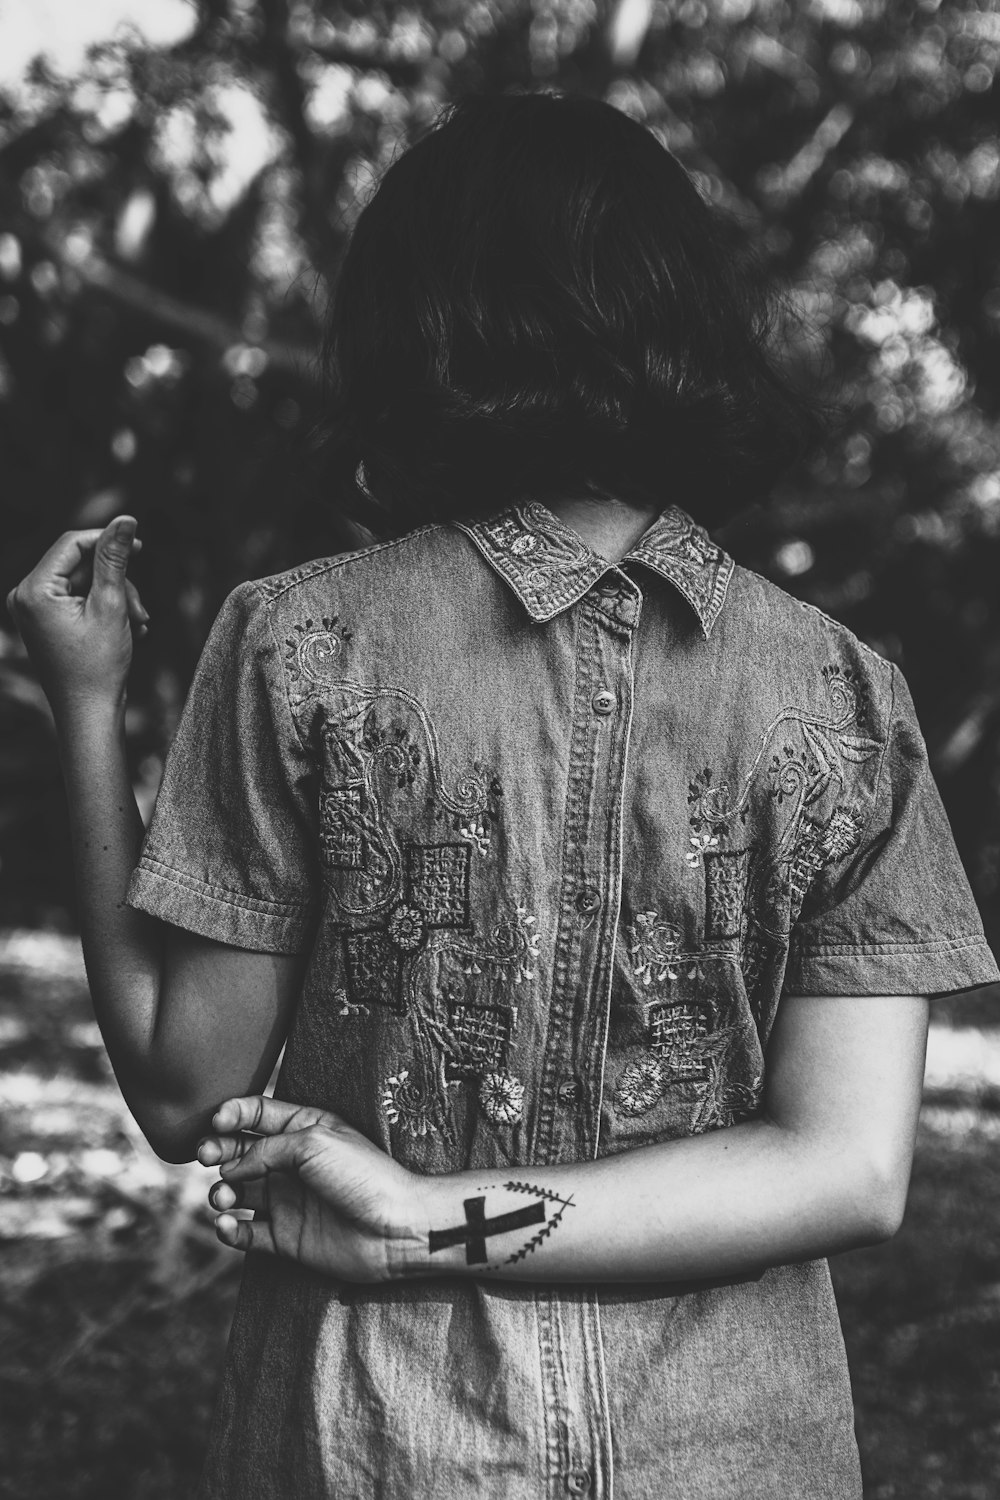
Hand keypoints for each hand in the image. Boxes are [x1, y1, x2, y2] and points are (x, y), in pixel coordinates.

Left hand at [6, 516, 147, 716]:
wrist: (89, 714)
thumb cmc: (98, 666)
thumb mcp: (111, 606)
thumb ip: (115, 559)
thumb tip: (125, 519)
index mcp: (34, 591)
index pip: (72, 544)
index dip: (107, 541)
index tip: (140, 546)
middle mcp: (26, 597)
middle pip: (79, 565)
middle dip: (116, 582)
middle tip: (141, 610)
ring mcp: (34, 611)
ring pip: (84, 583)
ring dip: (116, 598)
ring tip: (138, 624)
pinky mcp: (46, 622)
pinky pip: (79, 600)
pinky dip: (105, 609)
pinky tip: (127, 630)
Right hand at [198, 1096, 430, 1283]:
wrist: (394, 1228)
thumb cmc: (361, 1175)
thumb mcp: (312, 1143)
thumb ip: (266, 1149)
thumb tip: (231, 1167)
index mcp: (304, 1129)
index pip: (258, 1114)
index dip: (233, 1114)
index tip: (216, 1120)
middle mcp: (292, 1163)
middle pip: (240, 1151)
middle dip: (217, 1150)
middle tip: (206, 1156)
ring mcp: (287, 1200)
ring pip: (238, 1191)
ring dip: (221, 1191)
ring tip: (223, 1196)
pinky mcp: (285, 1237)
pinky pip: (246, 1232)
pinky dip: (230, 1229)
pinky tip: (228, 1224)